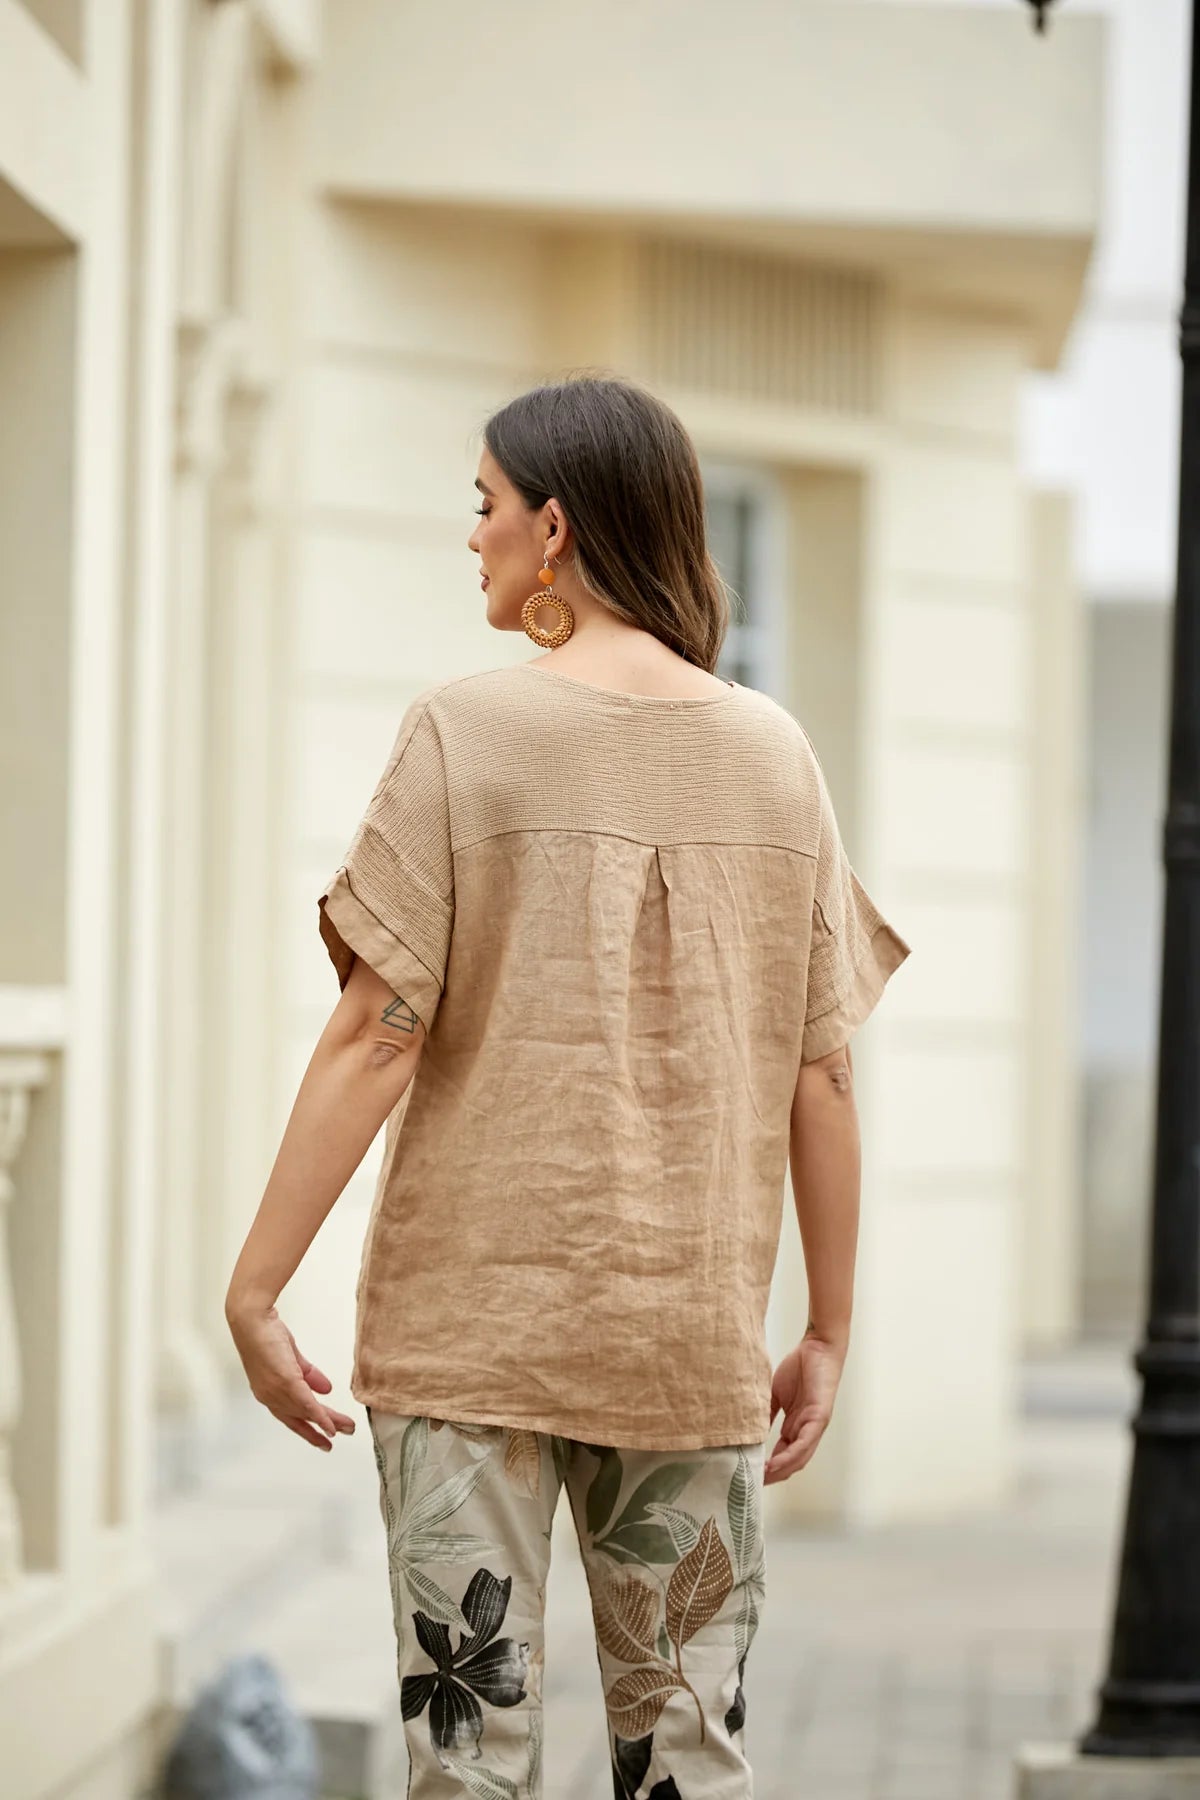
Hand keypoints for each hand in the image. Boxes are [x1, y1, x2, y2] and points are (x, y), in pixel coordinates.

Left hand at [226, 1300, 355, 1450]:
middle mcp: (270, 1396)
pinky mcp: (285, 1382)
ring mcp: (276, 1391)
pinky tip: (331, 1425)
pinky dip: (320, 1416)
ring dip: (328, 1422)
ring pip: (307, 1413)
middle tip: (339, 1437)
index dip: (307, 1428)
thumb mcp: (291, 1357)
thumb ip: (307, 1375)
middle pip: (301, 1417)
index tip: (323, 1438)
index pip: (290, 1415)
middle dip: (322, 1429)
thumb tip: (325, 1388)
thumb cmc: (266, 1333)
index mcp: (269, 1391)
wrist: (253, 1321)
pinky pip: (306, 1404)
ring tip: (346, 1428)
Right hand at [764, 1332, 845, 1484]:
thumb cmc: (799, 1367)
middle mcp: (806, 1431)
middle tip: (753, 1485)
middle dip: (773, 1476)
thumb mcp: (775, 1393)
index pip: (783, 1454)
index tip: (750, 1475)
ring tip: (763, 1479)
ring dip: (781, 1471)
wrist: (818, 1347)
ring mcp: (814, 1426)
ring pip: (799, 1458)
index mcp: (796, 1426)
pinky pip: (805, 1443)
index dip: (768, 1467)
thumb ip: (765, 1412)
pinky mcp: (820, 1417)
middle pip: (791, 1463)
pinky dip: (791, 1456)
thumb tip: (748, 1429)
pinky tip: (776, 1463)